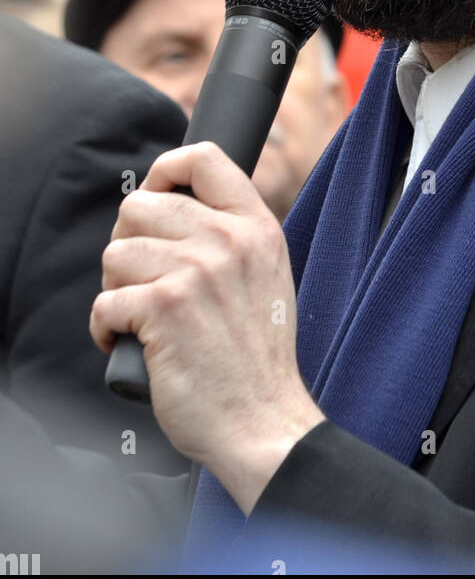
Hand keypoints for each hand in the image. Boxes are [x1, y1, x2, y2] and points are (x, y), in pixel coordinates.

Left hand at [90, 142, 324, 513]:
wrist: (262, 420)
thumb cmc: (256, 358)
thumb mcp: (267, 275)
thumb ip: (231, 235)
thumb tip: (172, 207)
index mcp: (256, 226)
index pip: (202, 158)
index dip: (165, 171)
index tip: (156, 202)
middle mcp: (229, 240)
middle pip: (141, 206)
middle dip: (129, 244)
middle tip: (143, 281)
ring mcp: (196, 271)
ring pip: (115, 253)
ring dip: (116, 289)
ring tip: (141, 318)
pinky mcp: (164, 308)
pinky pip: (104, 302)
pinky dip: (106, 329)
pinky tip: (131, 344)